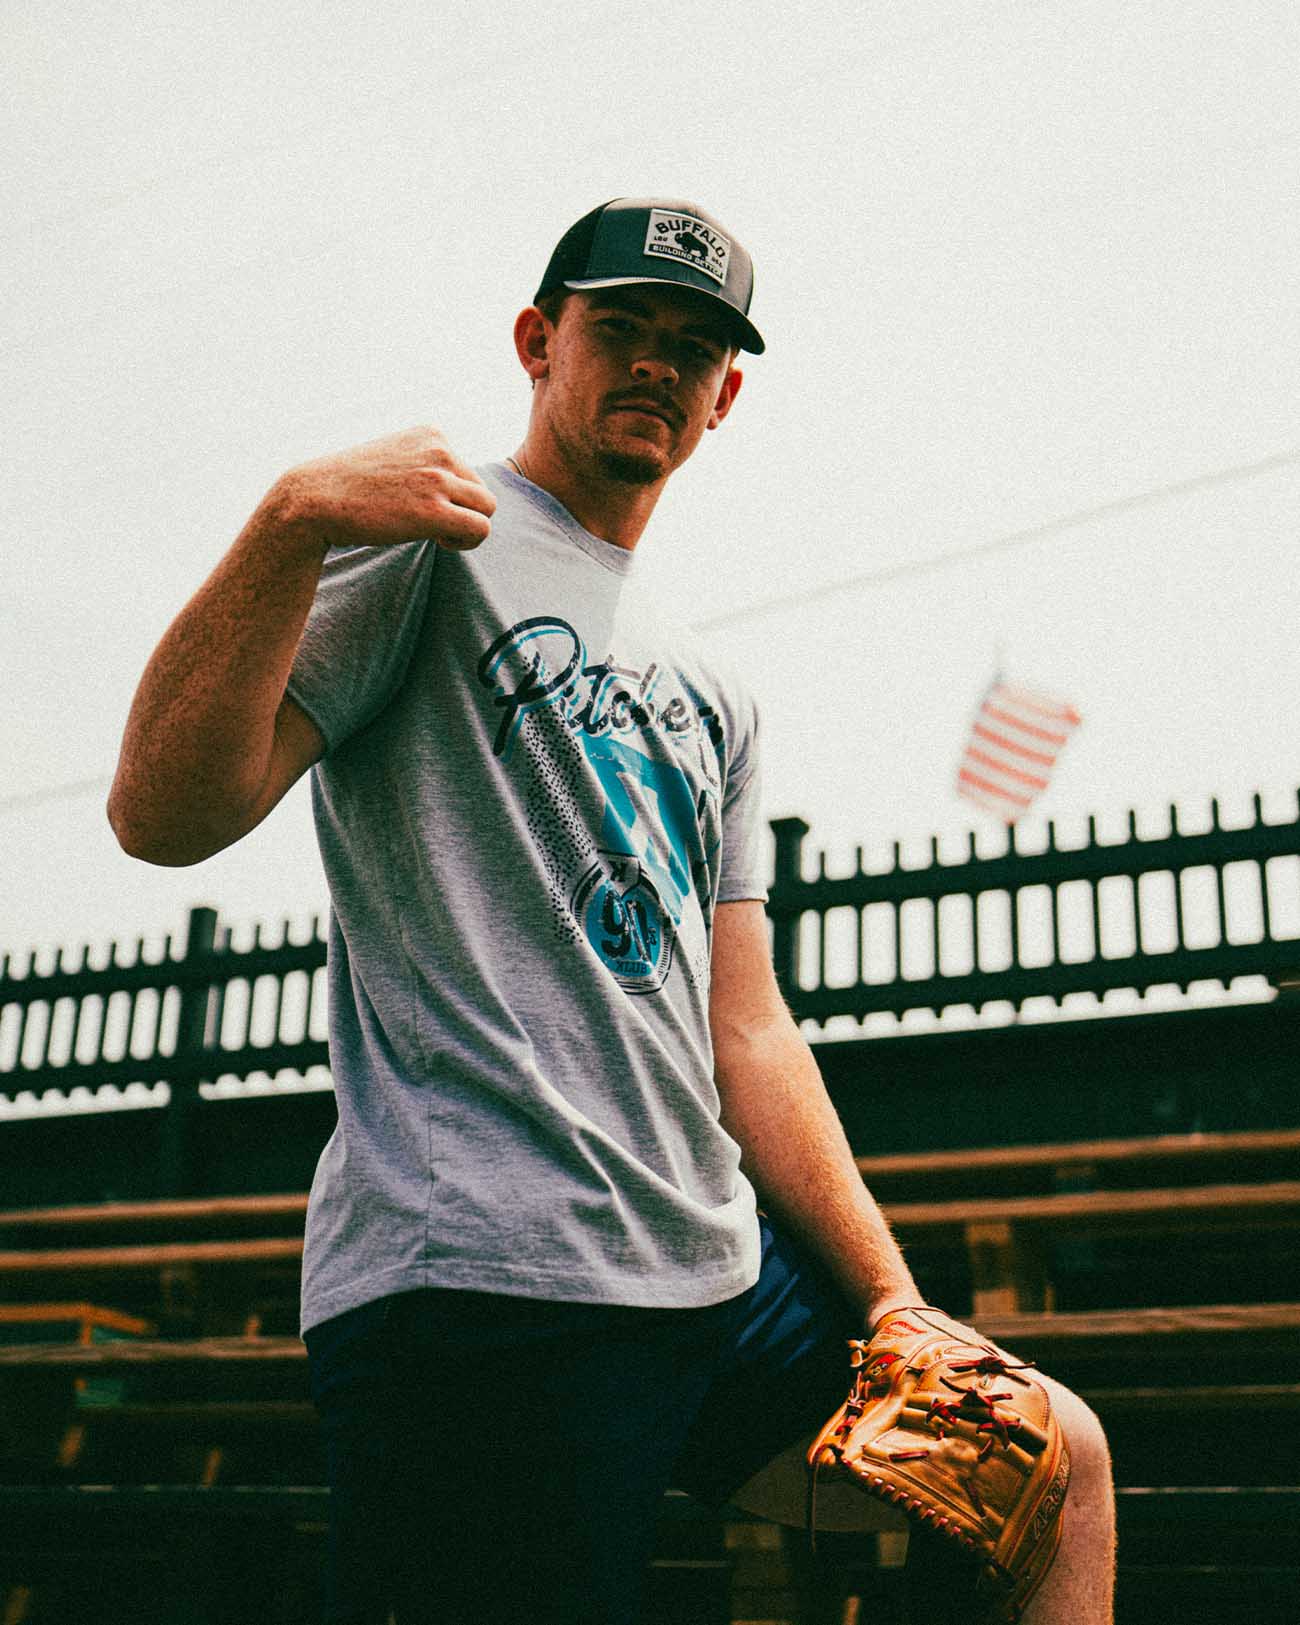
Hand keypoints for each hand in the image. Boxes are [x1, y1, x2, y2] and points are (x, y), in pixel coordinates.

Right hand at [281, 425, 495, 552]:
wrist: (314, 498)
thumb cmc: (351, 485)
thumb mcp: (394, 458)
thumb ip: (426, 465)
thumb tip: (461, 491)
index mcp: (432, 434)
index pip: (467, 471)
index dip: (452, 495)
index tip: (422, 504)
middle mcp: (440, 451)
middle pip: (481, 491)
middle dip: (463, 512)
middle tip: (432, 525)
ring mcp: (437, 479)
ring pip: (487, 509)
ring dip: (467, 528)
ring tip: (438, 534)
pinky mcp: (434, 511)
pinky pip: (481, 529)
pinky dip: (467, 542)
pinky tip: (440, 542)